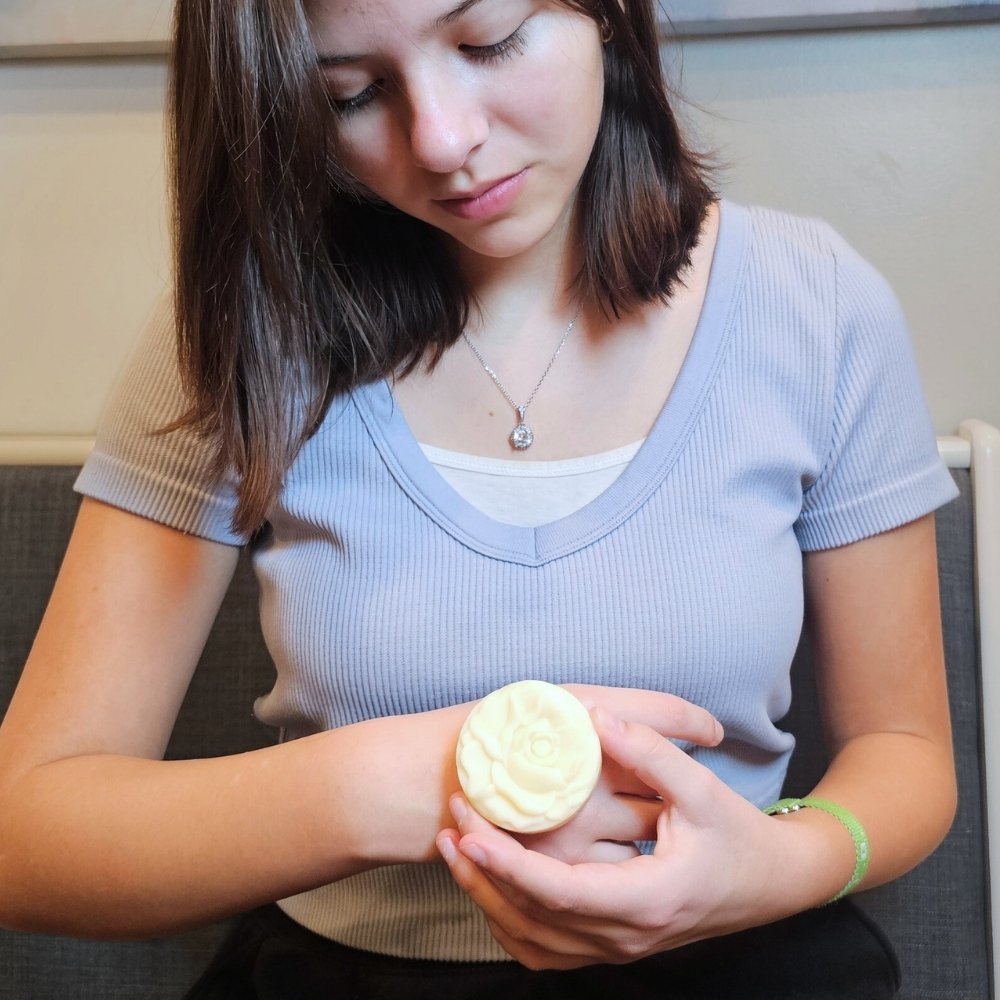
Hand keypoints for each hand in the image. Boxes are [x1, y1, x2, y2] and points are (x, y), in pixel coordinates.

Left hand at [436, 709, 798, 969]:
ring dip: (486, 897)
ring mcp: (617, 951)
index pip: (558, 891)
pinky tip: (488, 885)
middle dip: (480, 873)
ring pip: (531, 940)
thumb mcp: (702, 790)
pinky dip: (509, 923)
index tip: (468, 824)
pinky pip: (546, 951)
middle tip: (448, 823)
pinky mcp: (612, 948)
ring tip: (454, 849)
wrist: (772, 885)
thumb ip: (651, 751)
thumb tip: (595, 717)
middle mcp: (626, 936)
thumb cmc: (738, 837)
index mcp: (646, 899)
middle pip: (531, 919)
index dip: (506, 860)